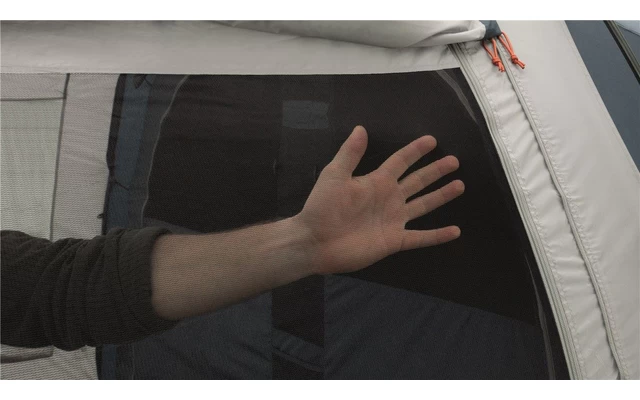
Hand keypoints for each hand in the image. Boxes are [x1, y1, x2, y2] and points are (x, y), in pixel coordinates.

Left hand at [294, 126, 464, 274]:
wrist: (316, 241)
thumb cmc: (322, 207)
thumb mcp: (335, 175)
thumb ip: (350, 153)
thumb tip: (361, 128)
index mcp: (376, 181)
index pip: (400, 161)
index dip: (415, 151)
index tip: (432, 140)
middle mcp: (389, 198)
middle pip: (417, 181)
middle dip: (435, 171)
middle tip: (454, 161)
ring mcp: (393, 220)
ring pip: (423, 205)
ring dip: (441, 196)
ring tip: (459, 185)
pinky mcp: (394, 240)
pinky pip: (420, 237)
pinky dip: (438, 235)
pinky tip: (455, 231)